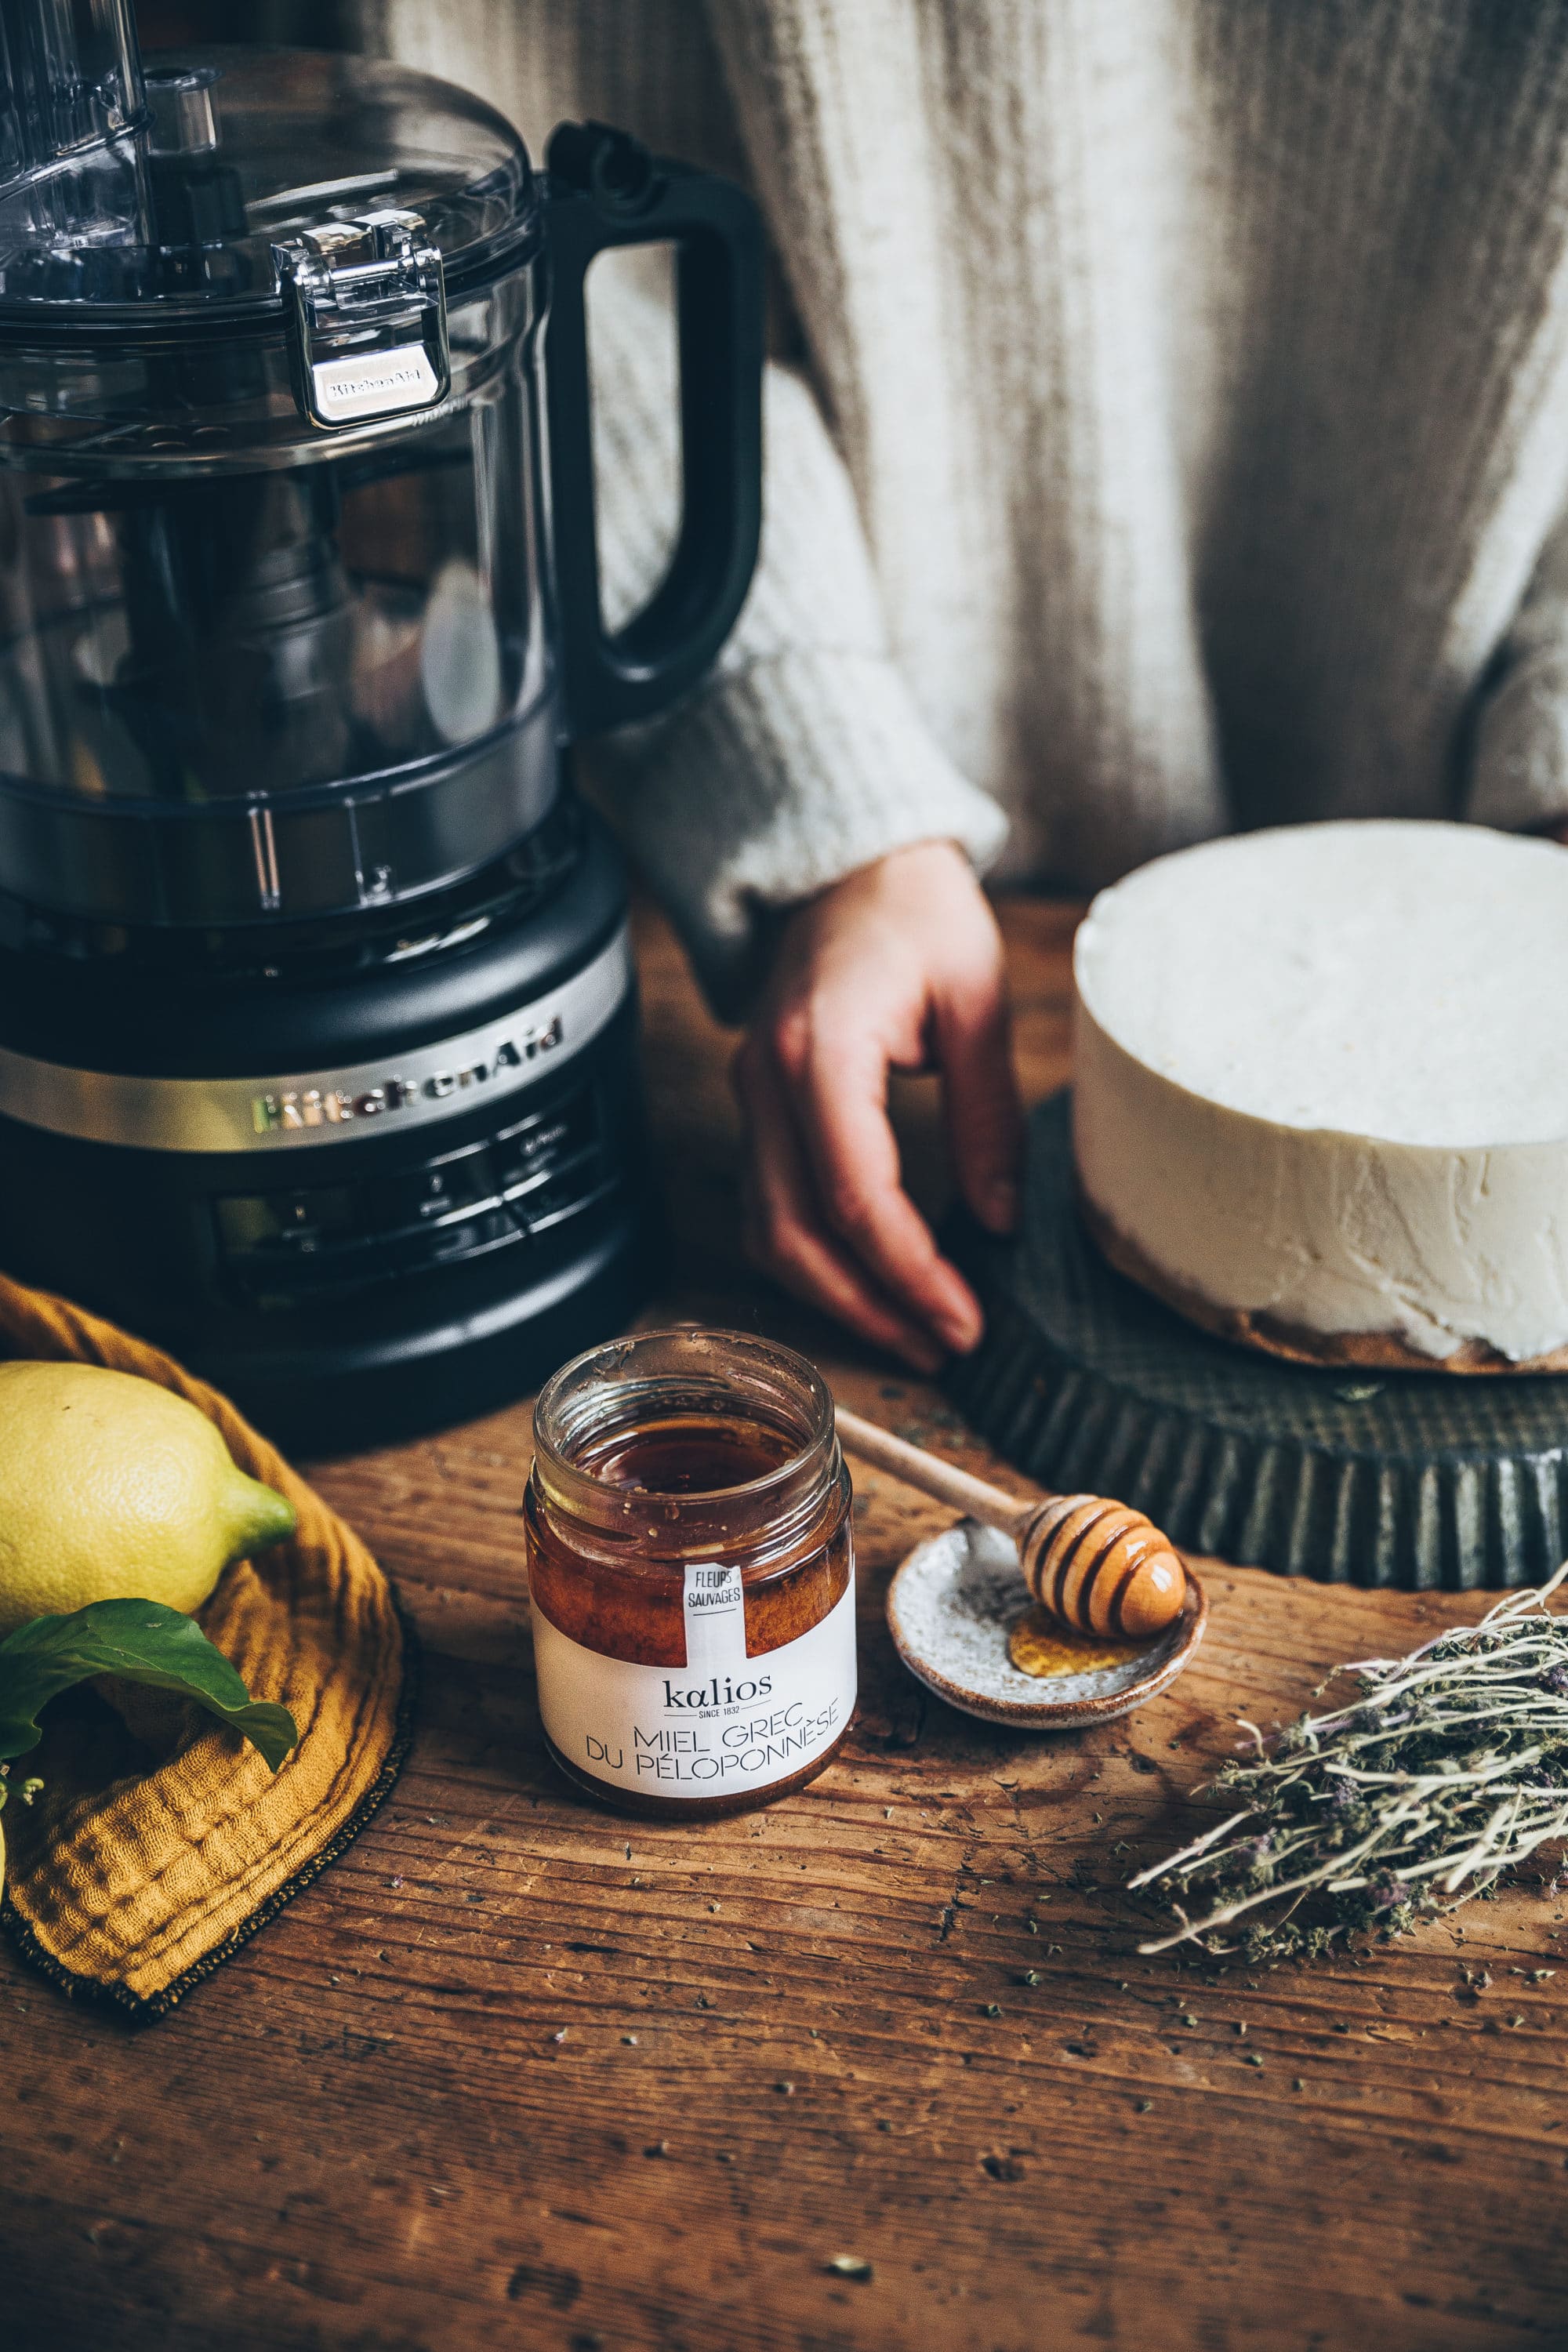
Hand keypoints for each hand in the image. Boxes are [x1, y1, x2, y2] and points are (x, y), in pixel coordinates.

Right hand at [731, 840, 1022, 1371]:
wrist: (847, 858)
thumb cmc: (915, 910)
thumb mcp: (976, 998)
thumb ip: (987, 1114)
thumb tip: (998, 1222)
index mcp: (822, 1049)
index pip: (857, 1196)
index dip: (910, 1273)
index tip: (966, 1318)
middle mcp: (768, 1080)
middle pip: (796, 1233)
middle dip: (869, 1307)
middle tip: (945, 1345)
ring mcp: (752, 1095)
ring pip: (767, 1232)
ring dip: (835, 1298)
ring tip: (914, 1331)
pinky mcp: (759, 1106)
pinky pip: (768, 1205)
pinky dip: (814, 1259)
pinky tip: (872, 1284)